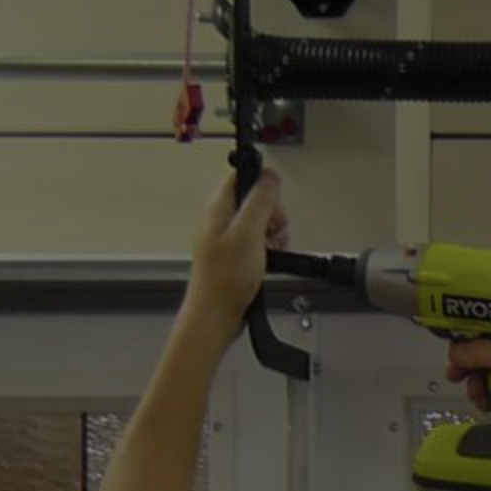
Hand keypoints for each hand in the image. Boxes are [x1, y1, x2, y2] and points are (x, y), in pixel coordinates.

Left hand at [184, 169, 286, 318]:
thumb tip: (269, 176)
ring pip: (261, 221)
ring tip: (269, 248)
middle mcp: (222, 220)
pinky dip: (270, 248)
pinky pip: (261, 240)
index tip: (274, 200)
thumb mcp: (248, 233)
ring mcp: (230, 237)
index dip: (262, 184)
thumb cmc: (223, 279)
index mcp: (218, 207)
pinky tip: (269, 258)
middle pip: (256, 200)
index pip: (241, 177)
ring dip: (274, 233)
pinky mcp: (238, 253)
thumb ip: (260, 201)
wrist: (216, 314)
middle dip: (273, 213)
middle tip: (272, 229)